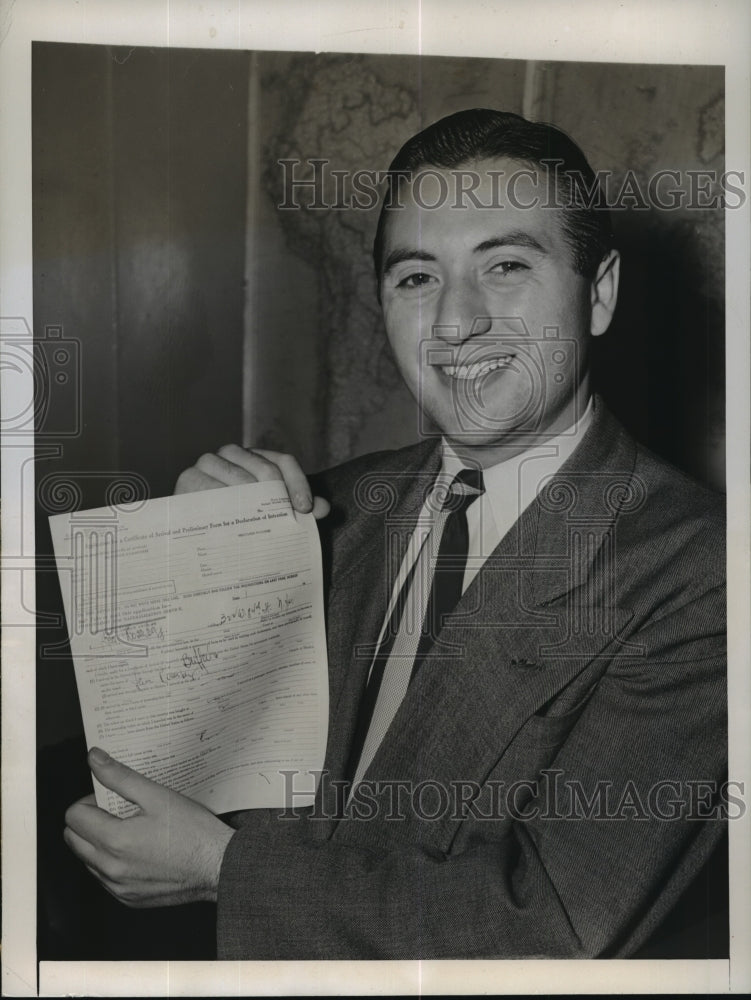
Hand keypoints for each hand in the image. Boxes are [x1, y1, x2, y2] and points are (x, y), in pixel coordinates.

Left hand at [64, 748, 234, 907]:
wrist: (218, 866)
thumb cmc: (193, 831)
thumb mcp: (157, 795)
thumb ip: (120, 777)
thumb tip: (95, 759)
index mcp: (114, 840)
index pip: (73, 816)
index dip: (90, 801)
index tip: (111, 798)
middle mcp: (110, 869)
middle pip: (73, 839)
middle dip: (89, 821)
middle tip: (118, 812)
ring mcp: (118, 887)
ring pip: (87, 860)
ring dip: (99, 842)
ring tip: (132, 831)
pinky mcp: (128, 899)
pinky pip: (106, 879)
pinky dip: (114, 862)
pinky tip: (140, 851)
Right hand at [174, 444, 329, 518]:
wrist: (191, 528)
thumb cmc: (236, 516)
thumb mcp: (267, 512)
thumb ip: (296, 507)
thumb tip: (324, 508)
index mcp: (254, 457)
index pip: (283, 461)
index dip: (298, 483)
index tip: (304, 509)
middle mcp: (231, 453)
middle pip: (265, 469)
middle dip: (280, 496)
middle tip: (288, 520)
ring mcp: (208, 463)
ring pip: (240, 479)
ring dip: (256, 503)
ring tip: (265, 523)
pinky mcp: (188, 479)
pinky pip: (212, 492)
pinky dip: (226, 506)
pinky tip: (236, 522)